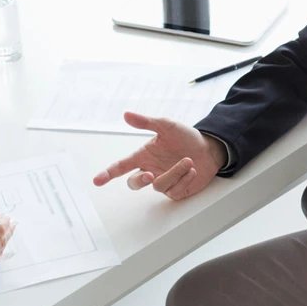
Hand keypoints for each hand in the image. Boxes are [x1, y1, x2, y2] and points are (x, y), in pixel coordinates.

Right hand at [91, 112, 220, 201]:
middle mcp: (150, 170)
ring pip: (158, 185)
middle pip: (134, 183)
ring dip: (174, 172)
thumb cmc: (185, 137)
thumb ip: (146, 122)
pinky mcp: (176, 191)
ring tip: (188, 161)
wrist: (209, 148)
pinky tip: (192, 170)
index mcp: (144, 156)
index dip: (108, 173)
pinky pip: (174, 190)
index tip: (97, 180)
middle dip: (140, 180)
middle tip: (149, 175)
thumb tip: (126, 114)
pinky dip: (184, 179)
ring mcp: (163, 182)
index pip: (121, 166)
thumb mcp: (166, 126)